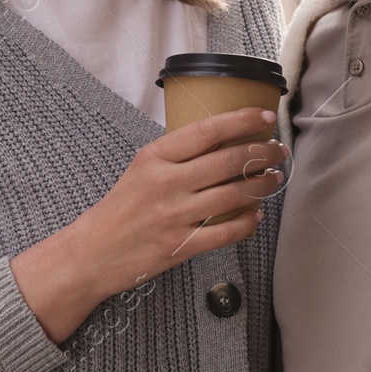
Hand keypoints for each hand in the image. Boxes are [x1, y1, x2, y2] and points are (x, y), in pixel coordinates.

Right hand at [12, 107, 287, 342]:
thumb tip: (224, 138)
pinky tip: (256, 215)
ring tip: (275, 178)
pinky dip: (248, 222)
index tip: (266, 118)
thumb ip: (178, 154)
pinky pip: (226, 232)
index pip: (208, 130)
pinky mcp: (180, 246)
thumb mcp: (142, 168)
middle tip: (279, 150)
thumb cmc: (121, 207)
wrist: (92, 253)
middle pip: (229, 161)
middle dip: (263, 153)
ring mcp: (174, 216)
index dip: (243, 121)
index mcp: (155, 157)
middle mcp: (166, 183)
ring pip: (234, 194)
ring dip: (263, 185)